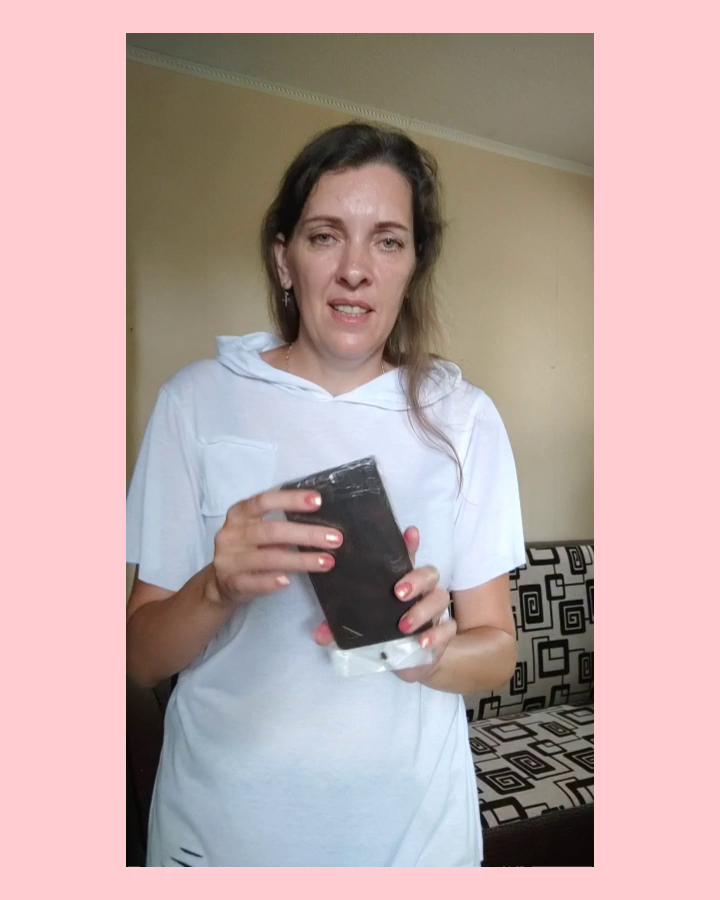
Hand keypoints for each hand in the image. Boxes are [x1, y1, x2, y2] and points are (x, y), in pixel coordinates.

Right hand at [207, 489, 342, 606]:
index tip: (318, 501)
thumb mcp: (257, 530)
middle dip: (306, 534)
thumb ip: (281, 524)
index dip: (291, 500)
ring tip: (327, 562)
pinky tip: (289, 581)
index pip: (264, 501)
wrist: (220, 583)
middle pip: (271, 531)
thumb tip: (322, 525)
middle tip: (335, 538)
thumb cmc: (249, 549)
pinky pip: (253, 582)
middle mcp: (231, 534)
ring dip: (301, 560)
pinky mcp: (230, 583)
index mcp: (239, 514)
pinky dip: (271, 582)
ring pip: (268, 558)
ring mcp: (228, 559)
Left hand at [313, 526, 456, 682]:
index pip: (406, 557)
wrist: (406, 662)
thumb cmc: (383, 634)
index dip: (410, 543)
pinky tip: (422, 642)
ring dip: (422, 610)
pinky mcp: (442, 634)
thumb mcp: (361, 629)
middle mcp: (421, 592)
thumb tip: (319, 633)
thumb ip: (341, 628)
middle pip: (428, 573)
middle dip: (415, 579)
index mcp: (401, 582)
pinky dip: (437, 635)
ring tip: (403, 625)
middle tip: (398, 592)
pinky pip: (448, 628)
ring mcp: (435, 612)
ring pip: (440, 598)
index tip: (409, 532)